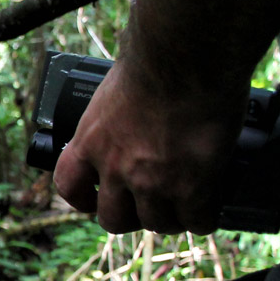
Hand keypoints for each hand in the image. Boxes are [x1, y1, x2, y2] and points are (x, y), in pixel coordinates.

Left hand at [53, 57, 244, 233]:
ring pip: (157, 223)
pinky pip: (196, 221)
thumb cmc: (156, 57)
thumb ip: (117, 110)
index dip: (84, 198)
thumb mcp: (117, 88)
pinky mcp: (190, 187)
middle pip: (113, 219)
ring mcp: (151, 182)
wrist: (187, 57)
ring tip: (186, 206)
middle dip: (132, 215)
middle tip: (150, 204)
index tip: (96, 197)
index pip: (70, 185)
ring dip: (172, 218)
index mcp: (91, 139)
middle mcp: (115, 167)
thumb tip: (128, 104)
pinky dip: (204, 218)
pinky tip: (209, 208)